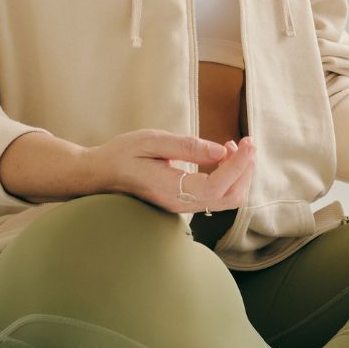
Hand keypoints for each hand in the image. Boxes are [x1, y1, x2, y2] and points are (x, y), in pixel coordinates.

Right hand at [89, 130, 255, 213]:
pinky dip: (228, 176)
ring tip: (236, 146)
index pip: (216, 186)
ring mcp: (182, 206)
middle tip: (247, 141)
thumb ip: (187, 146)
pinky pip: (216, 195)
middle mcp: (179, 204)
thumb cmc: (122, 154)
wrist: (100, 174)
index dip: (238, 166)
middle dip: (245, 170)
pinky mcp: (184, 202)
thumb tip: (221, 150)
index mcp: (170, 189)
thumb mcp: (152, 141)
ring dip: (239, 173)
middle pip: (229, 197)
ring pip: (225, 199)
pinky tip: (223, 156)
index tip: (248, 142)